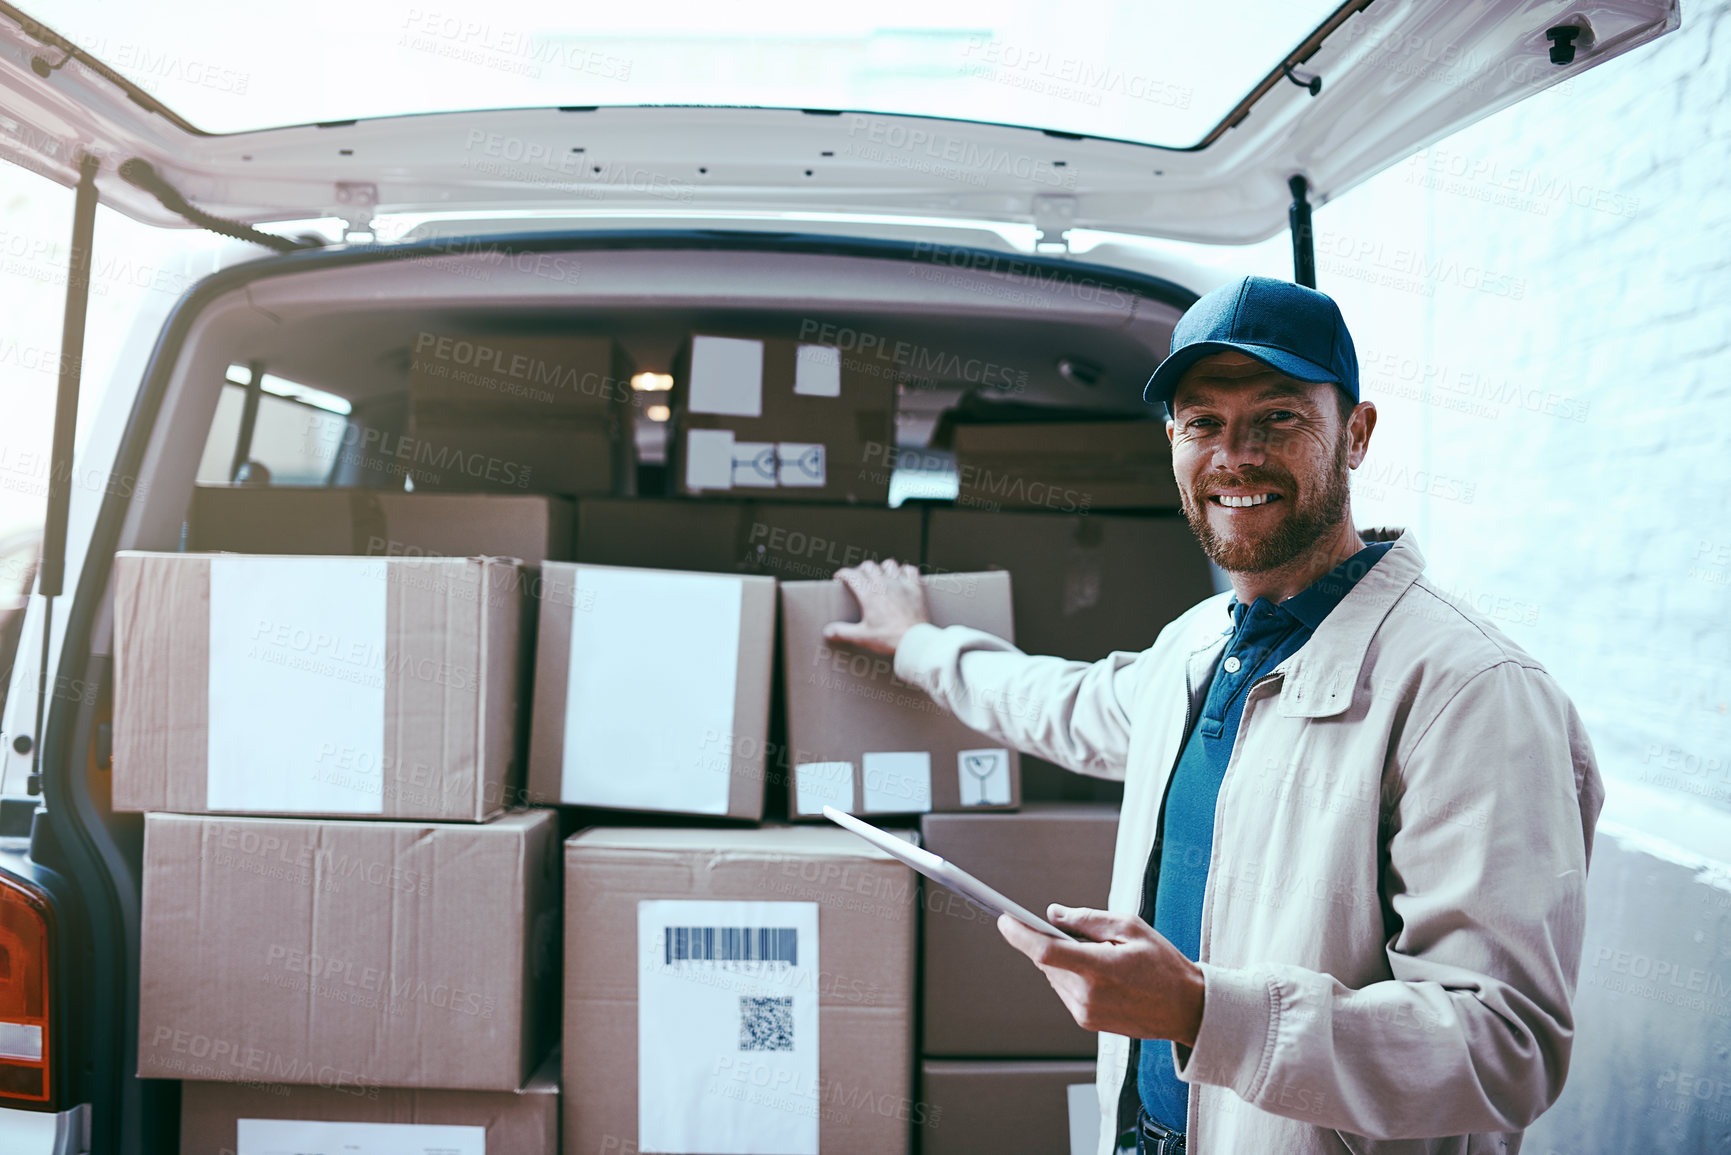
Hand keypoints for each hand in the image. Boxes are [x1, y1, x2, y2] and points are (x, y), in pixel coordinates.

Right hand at [823, 558, 930, 655]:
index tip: (839, 578)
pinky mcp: (915, 588)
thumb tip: (828, 631)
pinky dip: (905, 571)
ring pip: (889, 564)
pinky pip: (910, 570)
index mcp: (869, 595)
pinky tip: (901, 578)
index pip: (851, 574)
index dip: (842, 574)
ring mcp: (901, 584)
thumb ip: (843, 632)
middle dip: (860, 570)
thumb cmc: (890, 639)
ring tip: (880, 577)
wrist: (915, 641)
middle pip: (868, 566)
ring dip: (882, 568)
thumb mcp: (863, 637)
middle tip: (858, 579)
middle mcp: (884, 585)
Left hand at [997, 905, 1205, 1046]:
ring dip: (1064, 960)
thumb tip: (1054, 915)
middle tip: (1078, 932)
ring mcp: (1085, 1012)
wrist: (1186, 1009)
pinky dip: (1072, 975)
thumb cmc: (1164, 966)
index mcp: (1098, 970)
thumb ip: (1087, 920)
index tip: (1005, 919)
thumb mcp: (1130, 927)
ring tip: (1099, 955)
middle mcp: (1086, 995)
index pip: (1044, 952)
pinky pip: (1064, 990)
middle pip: (1047, 961)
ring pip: (1054, 975)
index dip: (1019, 934)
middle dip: (1052, 942)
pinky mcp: (1086, 1020)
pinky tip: (1100, 972)